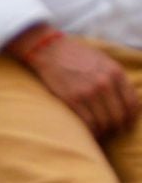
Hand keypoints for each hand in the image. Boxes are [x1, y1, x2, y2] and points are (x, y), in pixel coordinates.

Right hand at [22, 32, 141, 138]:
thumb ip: (117, 79)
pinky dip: (90, 131)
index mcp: (116, 73)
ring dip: (103, 131)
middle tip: (112, 130)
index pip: (132, 104)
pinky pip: (87, 122)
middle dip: (116, 127)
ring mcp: (88, 92)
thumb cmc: (78, 56)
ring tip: (100, 132)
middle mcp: (104, 83)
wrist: (50, 50)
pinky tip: (89, 131)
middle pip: (119, 116)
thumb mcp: (104, 62)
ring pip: (104, 122)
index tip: (125, 123)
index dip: (130, 118)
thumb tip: (127, 101)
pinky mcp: (71, 99)